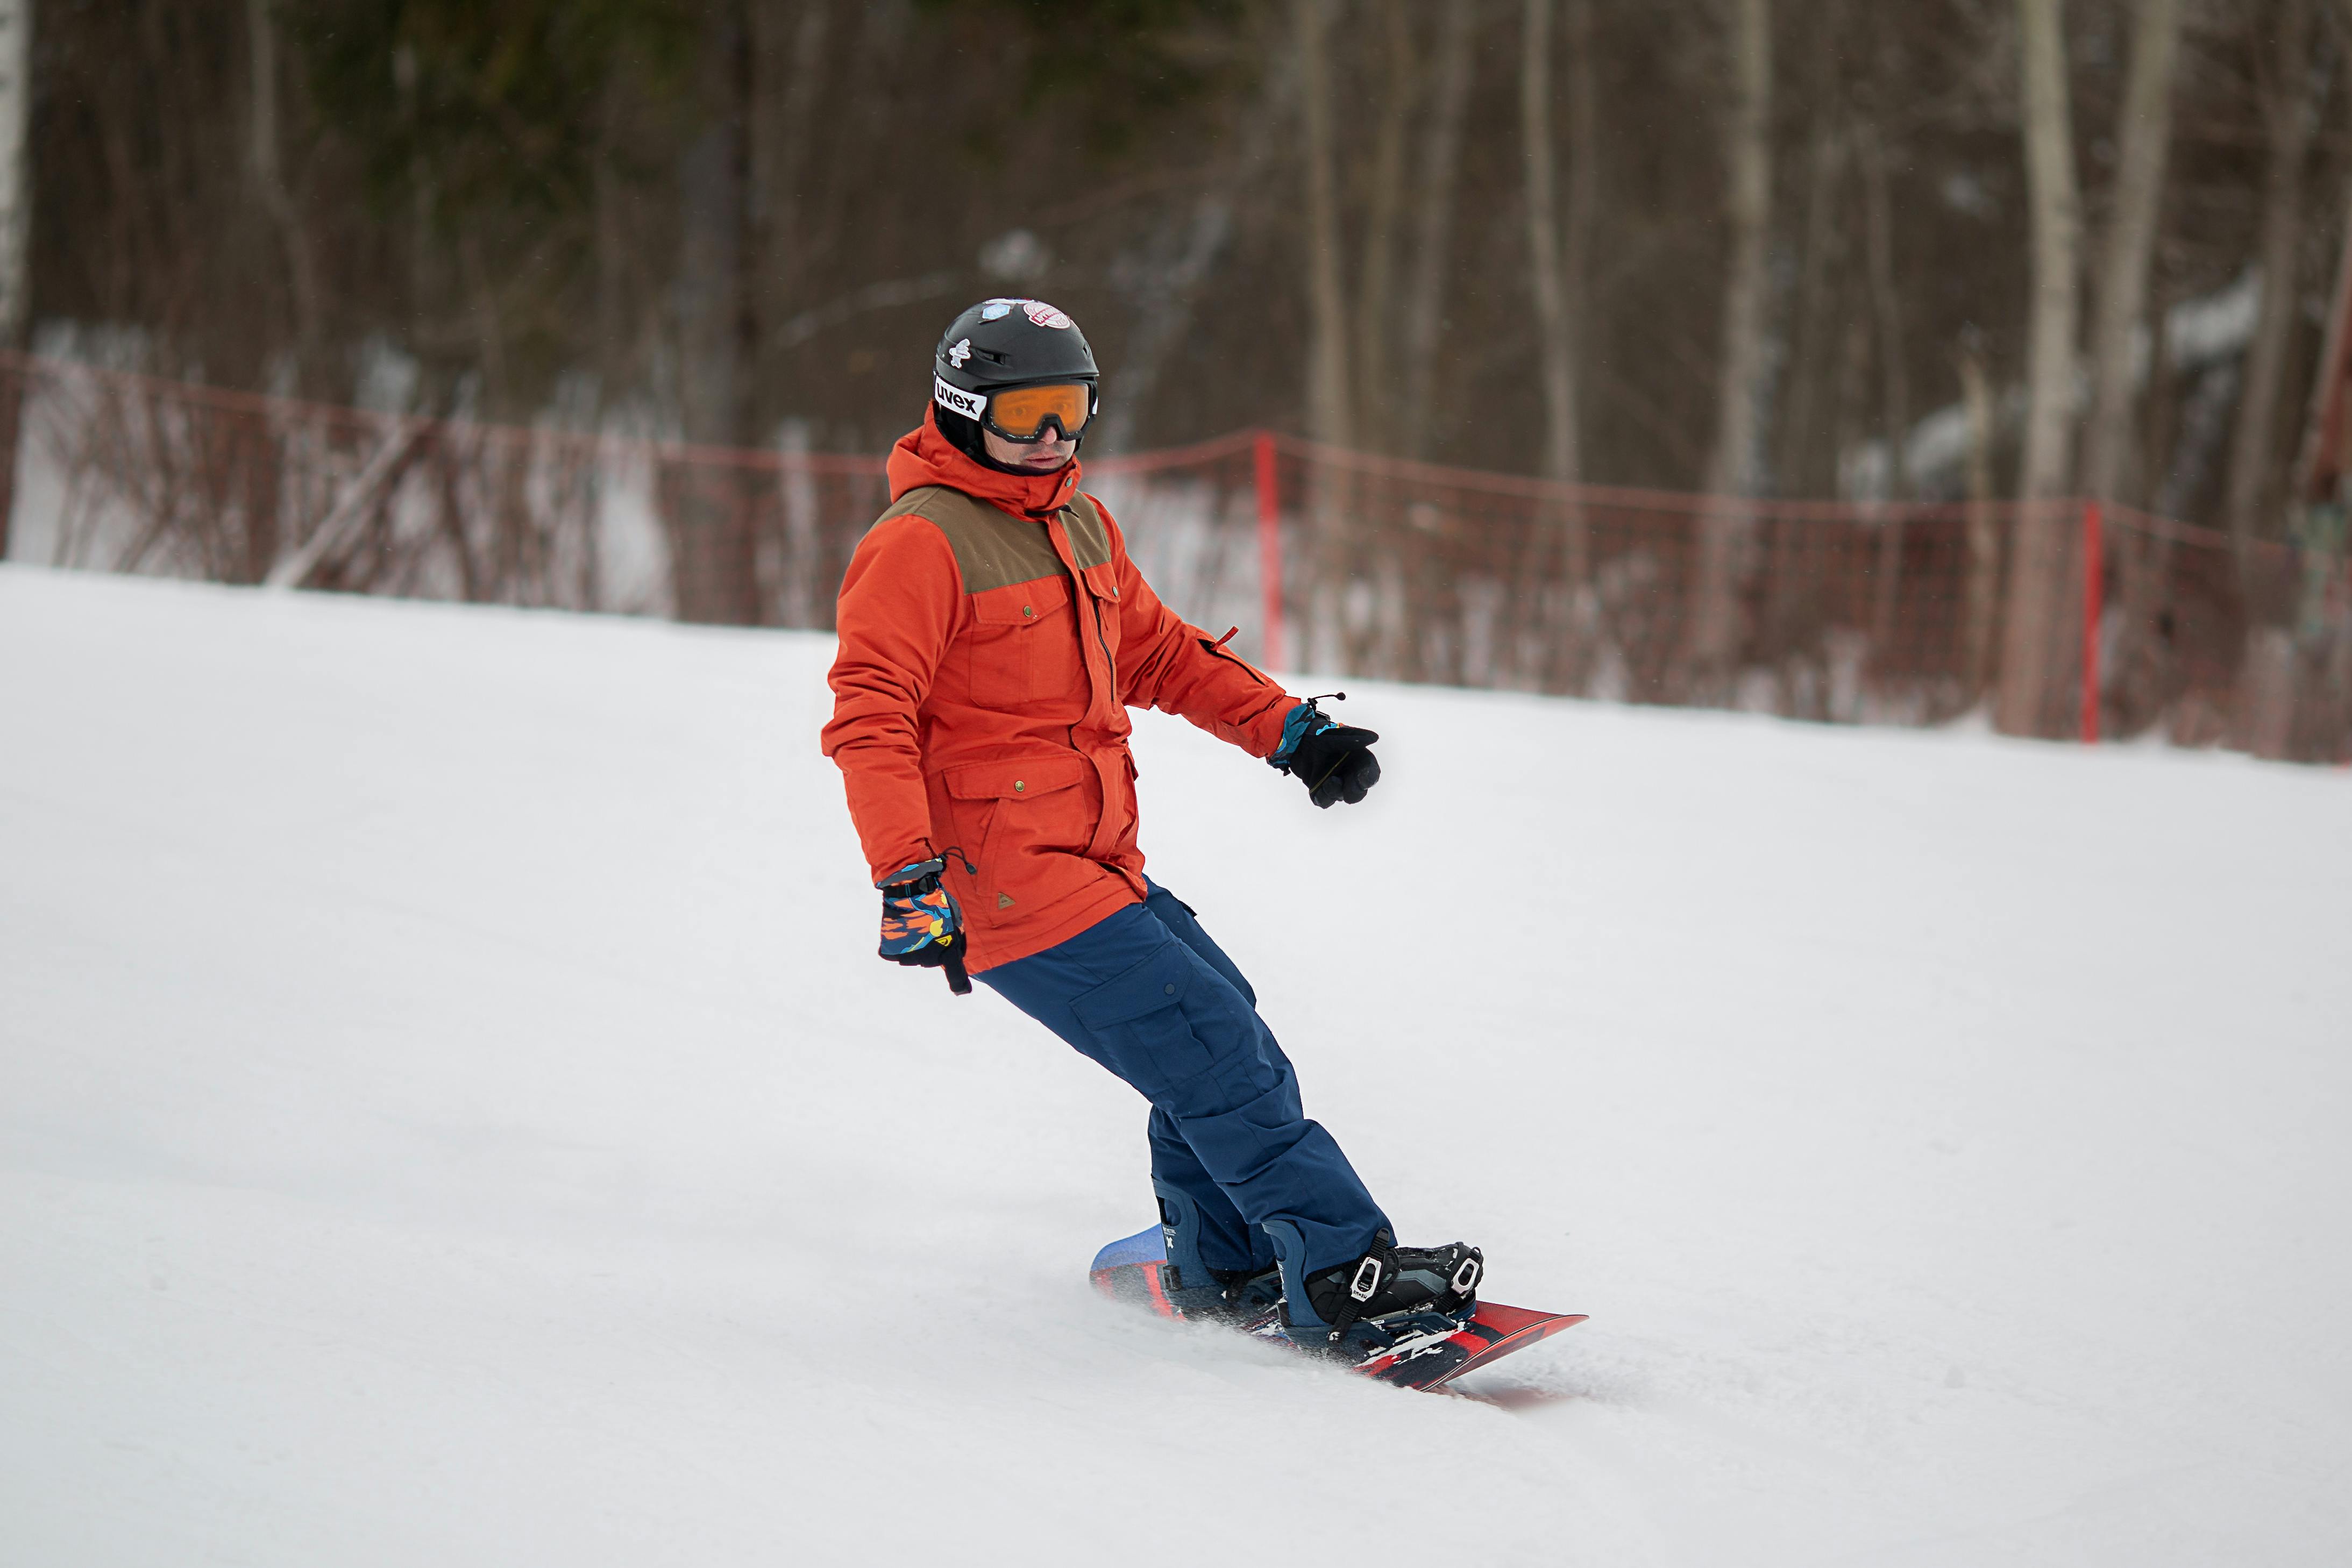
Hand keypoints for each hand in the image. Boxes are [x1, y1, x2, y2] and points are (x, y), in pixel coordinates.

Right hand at [878, 858, 970, 992]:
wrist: (909, 888)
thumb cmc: (936, 901)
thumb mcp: (955, 918)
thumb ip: (956, 938)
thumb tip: (953, 951)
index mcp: (948, 951)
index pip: (957, 977)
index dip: (960, 985)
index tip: (964, 990)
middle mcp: (929, 959)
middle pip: (932, 960)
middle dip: (932, 947)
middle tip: (928, 926)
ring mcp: (908, 957)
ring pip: (913, 957)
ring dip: (914, 945)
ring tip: (914, 924)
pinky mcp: (891, 952)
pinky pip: (895, 954)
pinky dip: (896, 945)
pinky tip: (900, 929)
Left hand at [1269, 698, 1380, 808]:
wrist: (1296, 739)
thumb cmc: (1321, 732)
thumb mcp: (1337, 733)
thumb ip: (1354, 737)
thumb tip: (1374, 738)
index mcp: (1359, 760)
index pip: (1371, 774)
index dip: (1370, 778)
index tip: (1364, 778)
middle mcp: (1349, 774)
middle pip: (1358, 792)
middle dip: (1354, 792)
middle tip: (1348, 787)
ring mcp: (1335, 784)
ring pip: (1341, 797)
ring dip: (1336, 792)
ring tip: (1330, 782)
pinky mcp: (1319, 790)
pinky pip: (1323, 801)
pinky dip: (1322, 797)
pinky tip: (1318, 789)